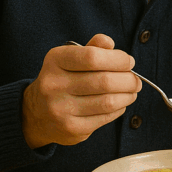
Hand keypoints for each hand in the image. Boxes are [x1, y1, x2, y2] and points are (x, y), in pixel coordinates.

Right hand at [22, 34, 140, 148]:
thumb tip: (109, 43)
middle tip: (136, 80)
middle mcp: (54, 85)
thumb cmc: (63, 79)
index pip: (93, 56)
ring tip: (132, 91)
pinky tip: (120, 104)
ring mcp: (60, 109)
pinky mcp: (71, 128)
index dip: (118, 59)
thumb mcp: (71, 58)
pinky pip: (105, 117)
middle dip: (129, 80)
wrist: (36, 113)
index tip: (129, 62)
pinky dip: (119, 109)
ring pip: (108, 101)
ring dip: (128, 95)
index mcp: (55, 61)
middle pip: (105, 81)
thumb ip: (92, 48)